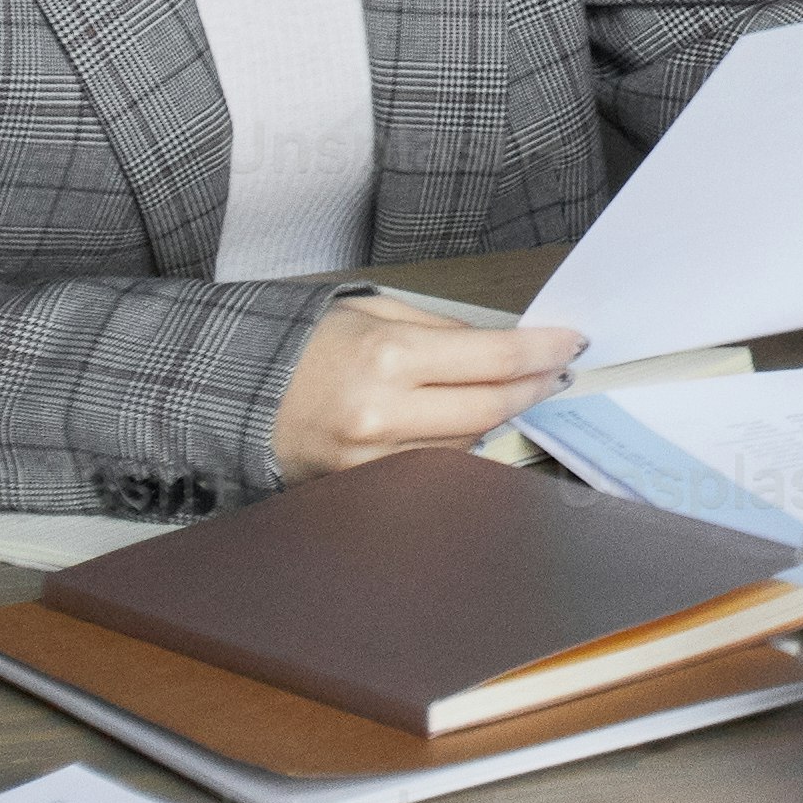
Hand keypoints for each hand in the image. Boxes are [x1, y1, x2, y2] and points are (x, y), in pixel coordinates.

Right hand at [272, 300, 570, 478]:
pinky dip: (456, 442)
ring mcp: (370, 462)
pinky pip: (431, 466)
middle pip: (490, 409)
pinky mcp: (361, 489)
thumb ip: (442, 332)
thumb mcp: (373, 313)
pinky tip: (462, 420)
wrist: (231, 394)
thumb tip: (503, 346)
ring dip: (497, 415)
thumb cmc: (301, 346)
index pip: (492, 358)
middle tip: (557, 372)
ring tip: (512, 389)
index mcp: (386, 359)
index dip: (541, 352)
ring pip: (466, 442)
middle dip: (534, 388)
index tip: (571, 344)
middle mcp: (381, 416)